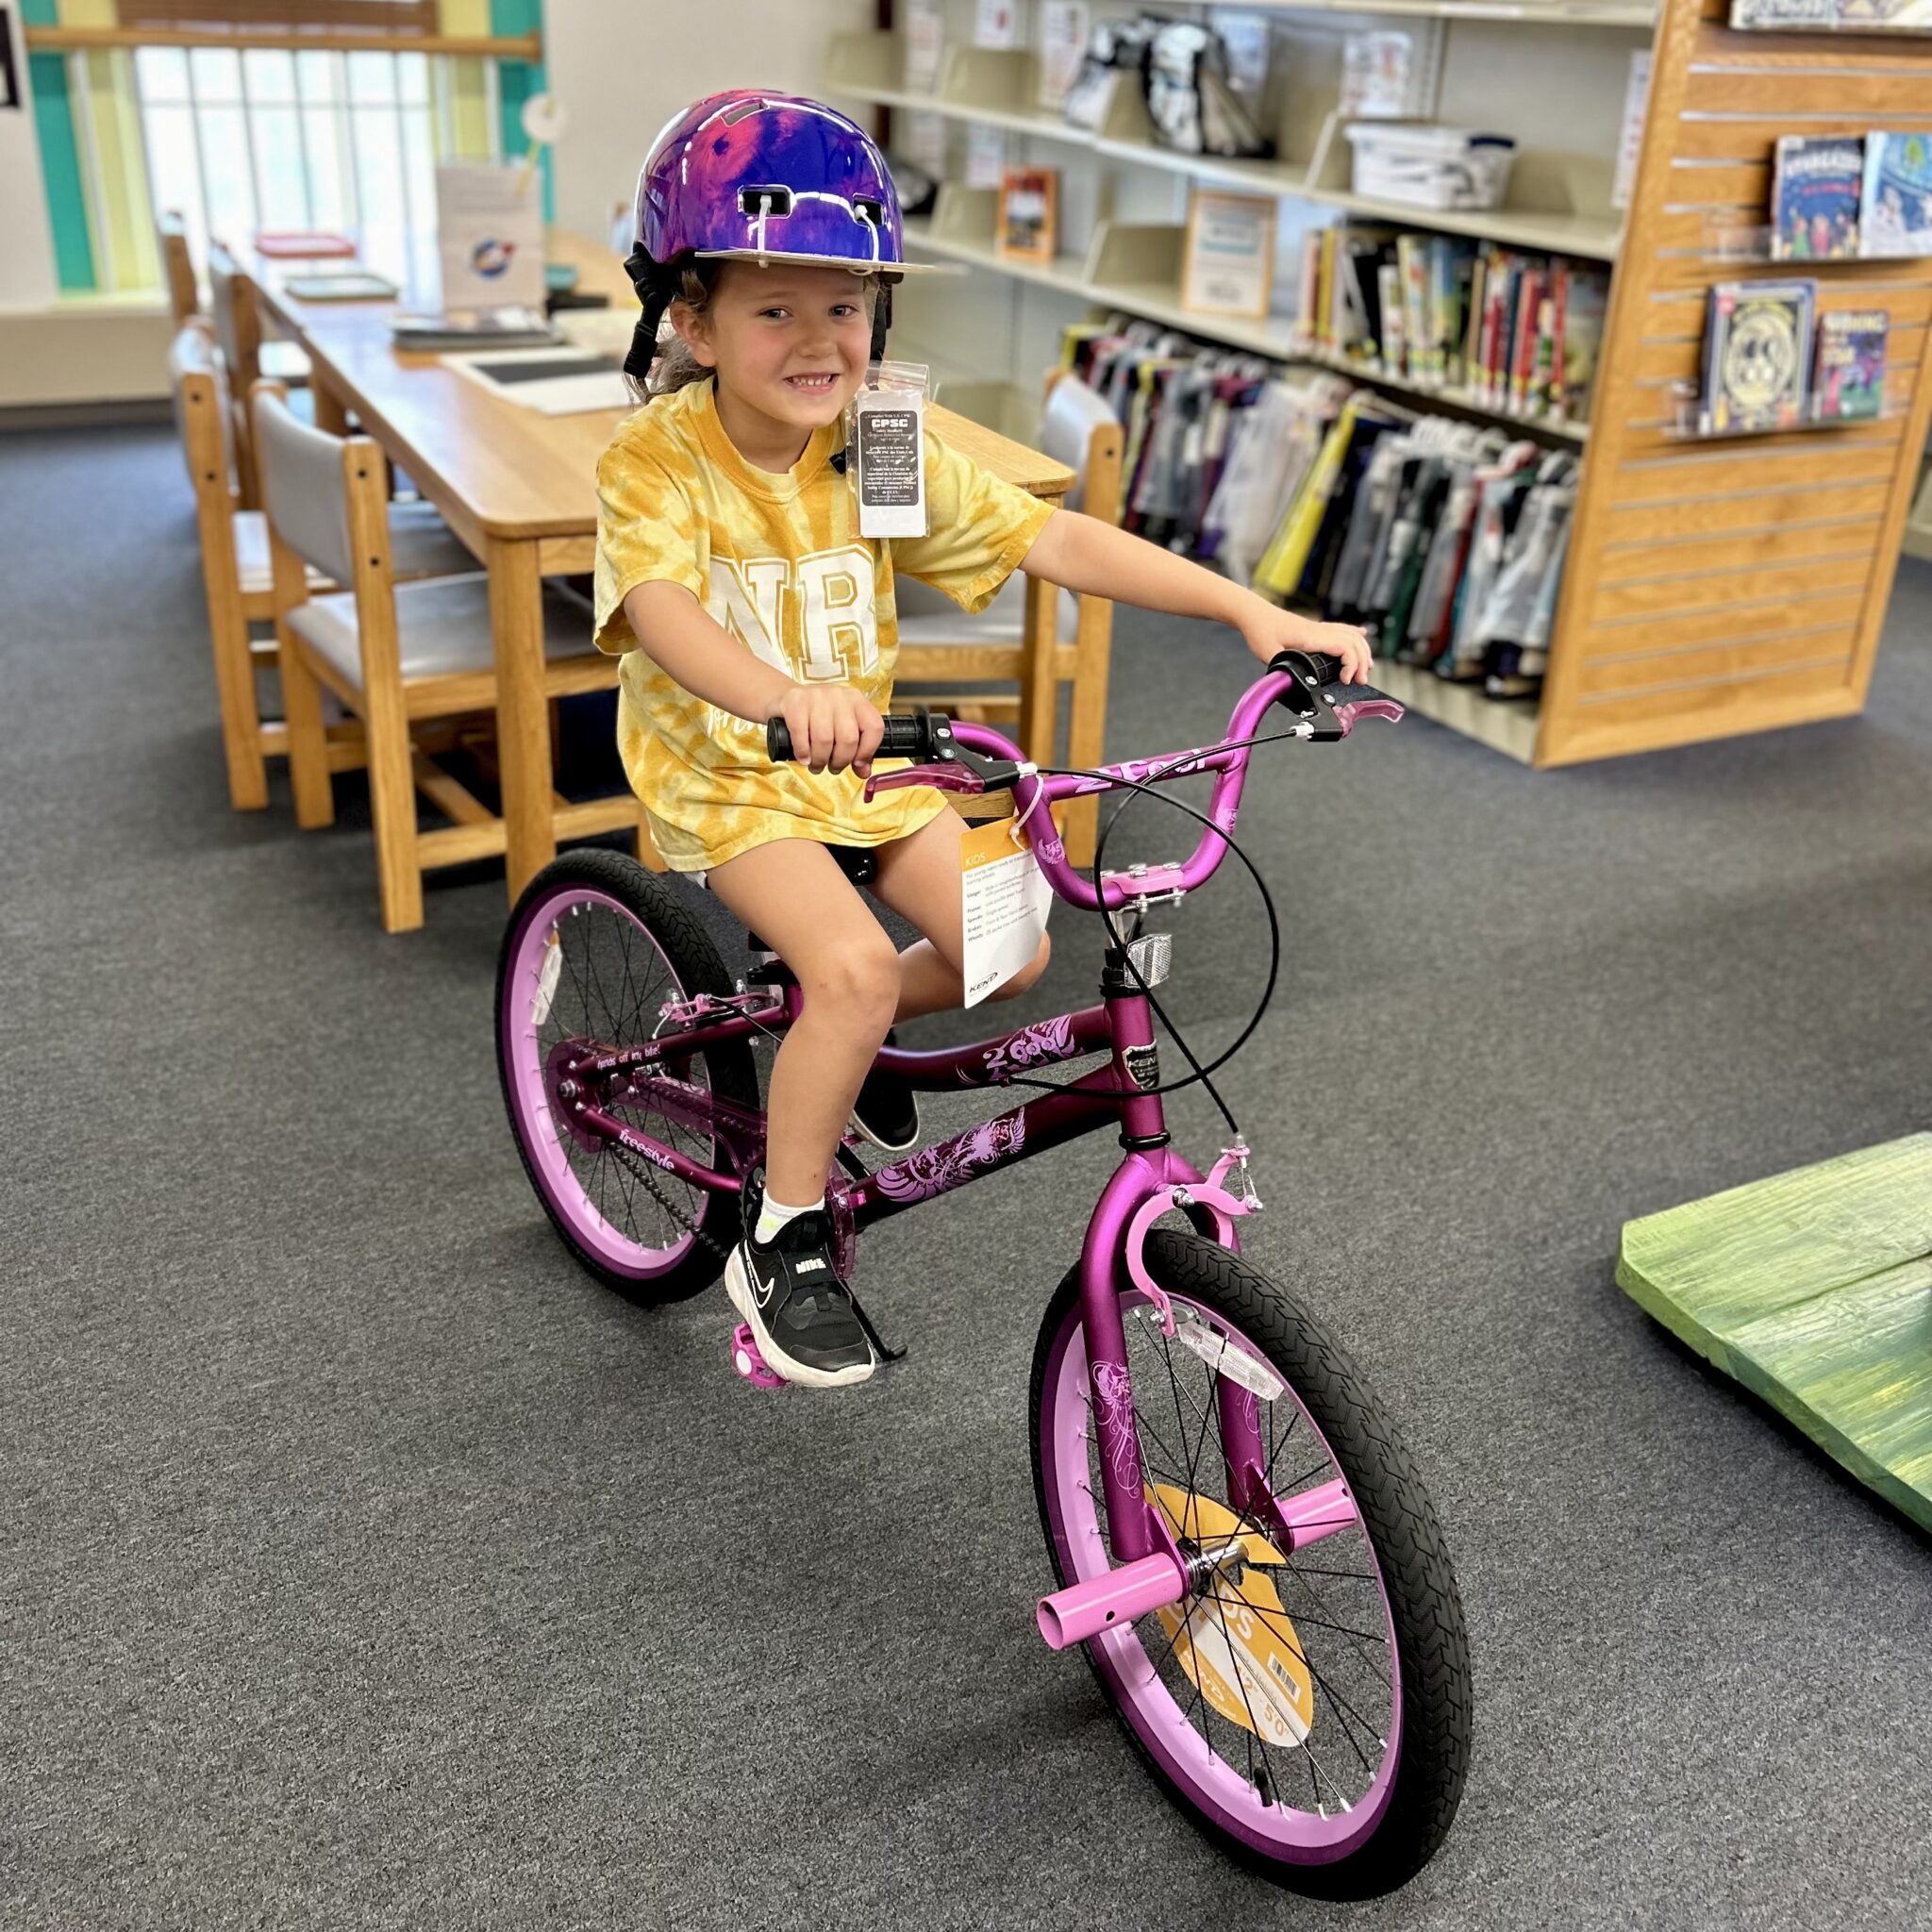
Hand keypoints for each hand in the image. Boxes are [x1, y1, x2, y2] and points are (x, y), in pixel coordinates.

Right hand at [772, 683, 883, 776]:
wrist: (787, 700)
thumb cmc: (818, 718)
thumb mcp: (840, 729)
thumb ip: (856, 750)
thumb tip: (864, 772)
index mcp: (857, 701)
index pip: (874, 727)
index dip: (868, 751)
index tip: (857, 764)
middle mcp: (840, 696)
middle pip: (848, 738)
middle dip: (840, 761)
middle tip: (832, 767)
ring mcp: (817, 696)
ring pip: (824, 739)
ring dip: (820, 760)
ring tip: (816, 765)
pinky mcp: (795, 702)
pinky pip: (801, 734)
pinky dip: (803, 752)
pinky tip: (804, 758)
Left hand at [1236, 603, 1374, 685]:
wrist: (1253, 613)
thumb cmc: (1260, 630)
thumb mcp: (1268, 654)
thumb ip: (1281, 670)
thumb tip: (1292, 685)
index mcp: (1312, 637)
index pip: (1344, 647)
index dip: (1351, 665)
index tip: (1345, 680)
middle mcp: (1320, 630)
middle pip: (1353, 642)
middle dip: (1362, 662)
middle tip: (1360, 680)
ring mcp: (1319, 628)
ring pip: (1351, 635)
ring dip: (1362, 650)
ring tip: (1366, 667)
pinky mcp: (1315, 628)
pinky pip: (1342, 628)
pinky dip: (1355, 633)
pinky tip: (1363, 635)